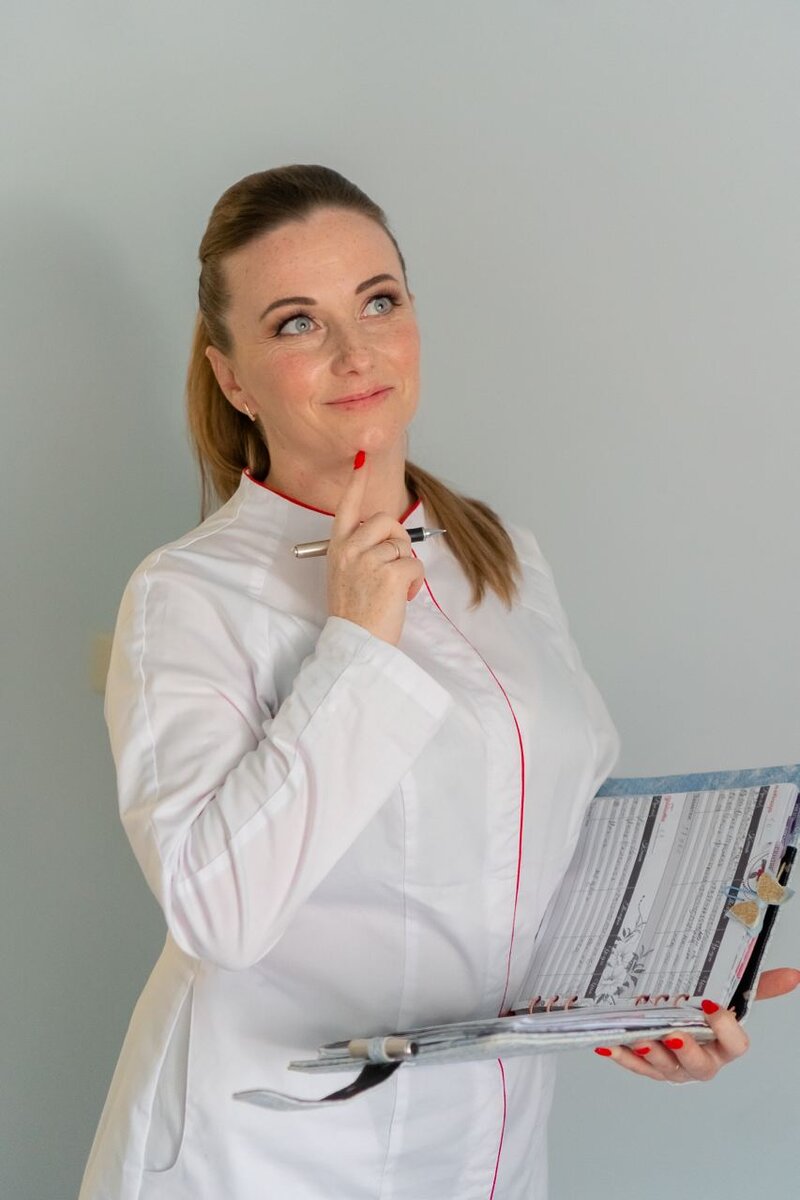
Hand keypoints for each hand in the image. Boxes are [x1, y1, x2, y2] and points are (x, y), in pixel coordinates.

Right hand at [326, 452, 425, 646]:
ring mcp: (369, 560)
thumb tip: (387, 541)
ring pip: (403, 545)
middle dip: (399, 538)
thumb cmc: (354, 614)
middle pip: (386, 520)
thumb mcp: (345, 576)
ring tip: (395, 590)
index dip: (356, 483)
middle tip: (395, 564)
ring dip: (406, 566)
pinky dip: (415, 581)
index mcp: (337, 548)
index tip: (363, 460)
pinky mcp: (390, 573)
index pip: (347, 508)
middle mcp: (350, 549)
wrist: (356, 643)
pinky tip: (403, 596)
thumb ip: (359, 554)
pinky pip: (415, 563)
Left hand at [594, 967, 799, 1082]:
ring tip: (638, 1036)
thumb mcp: (730, 995)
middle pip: (700, 1065)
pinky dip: (621, 1055)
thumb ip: (757, 986)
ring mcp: (674, 1068)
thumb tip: (794, 975)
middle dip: (687, 1051)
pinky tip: (607, 1044)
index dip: (725, 1029)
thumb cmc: (706, 1014)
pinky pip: (634, 1066)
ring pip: (664, 1068)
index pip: (736, 1046)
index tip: (711, 1006)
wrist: (677, 1026)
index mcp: (725, 1046)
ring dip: (651, 1053)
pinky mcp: (648, 1067)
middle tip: (674, 1032)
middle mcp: (702, 1061)